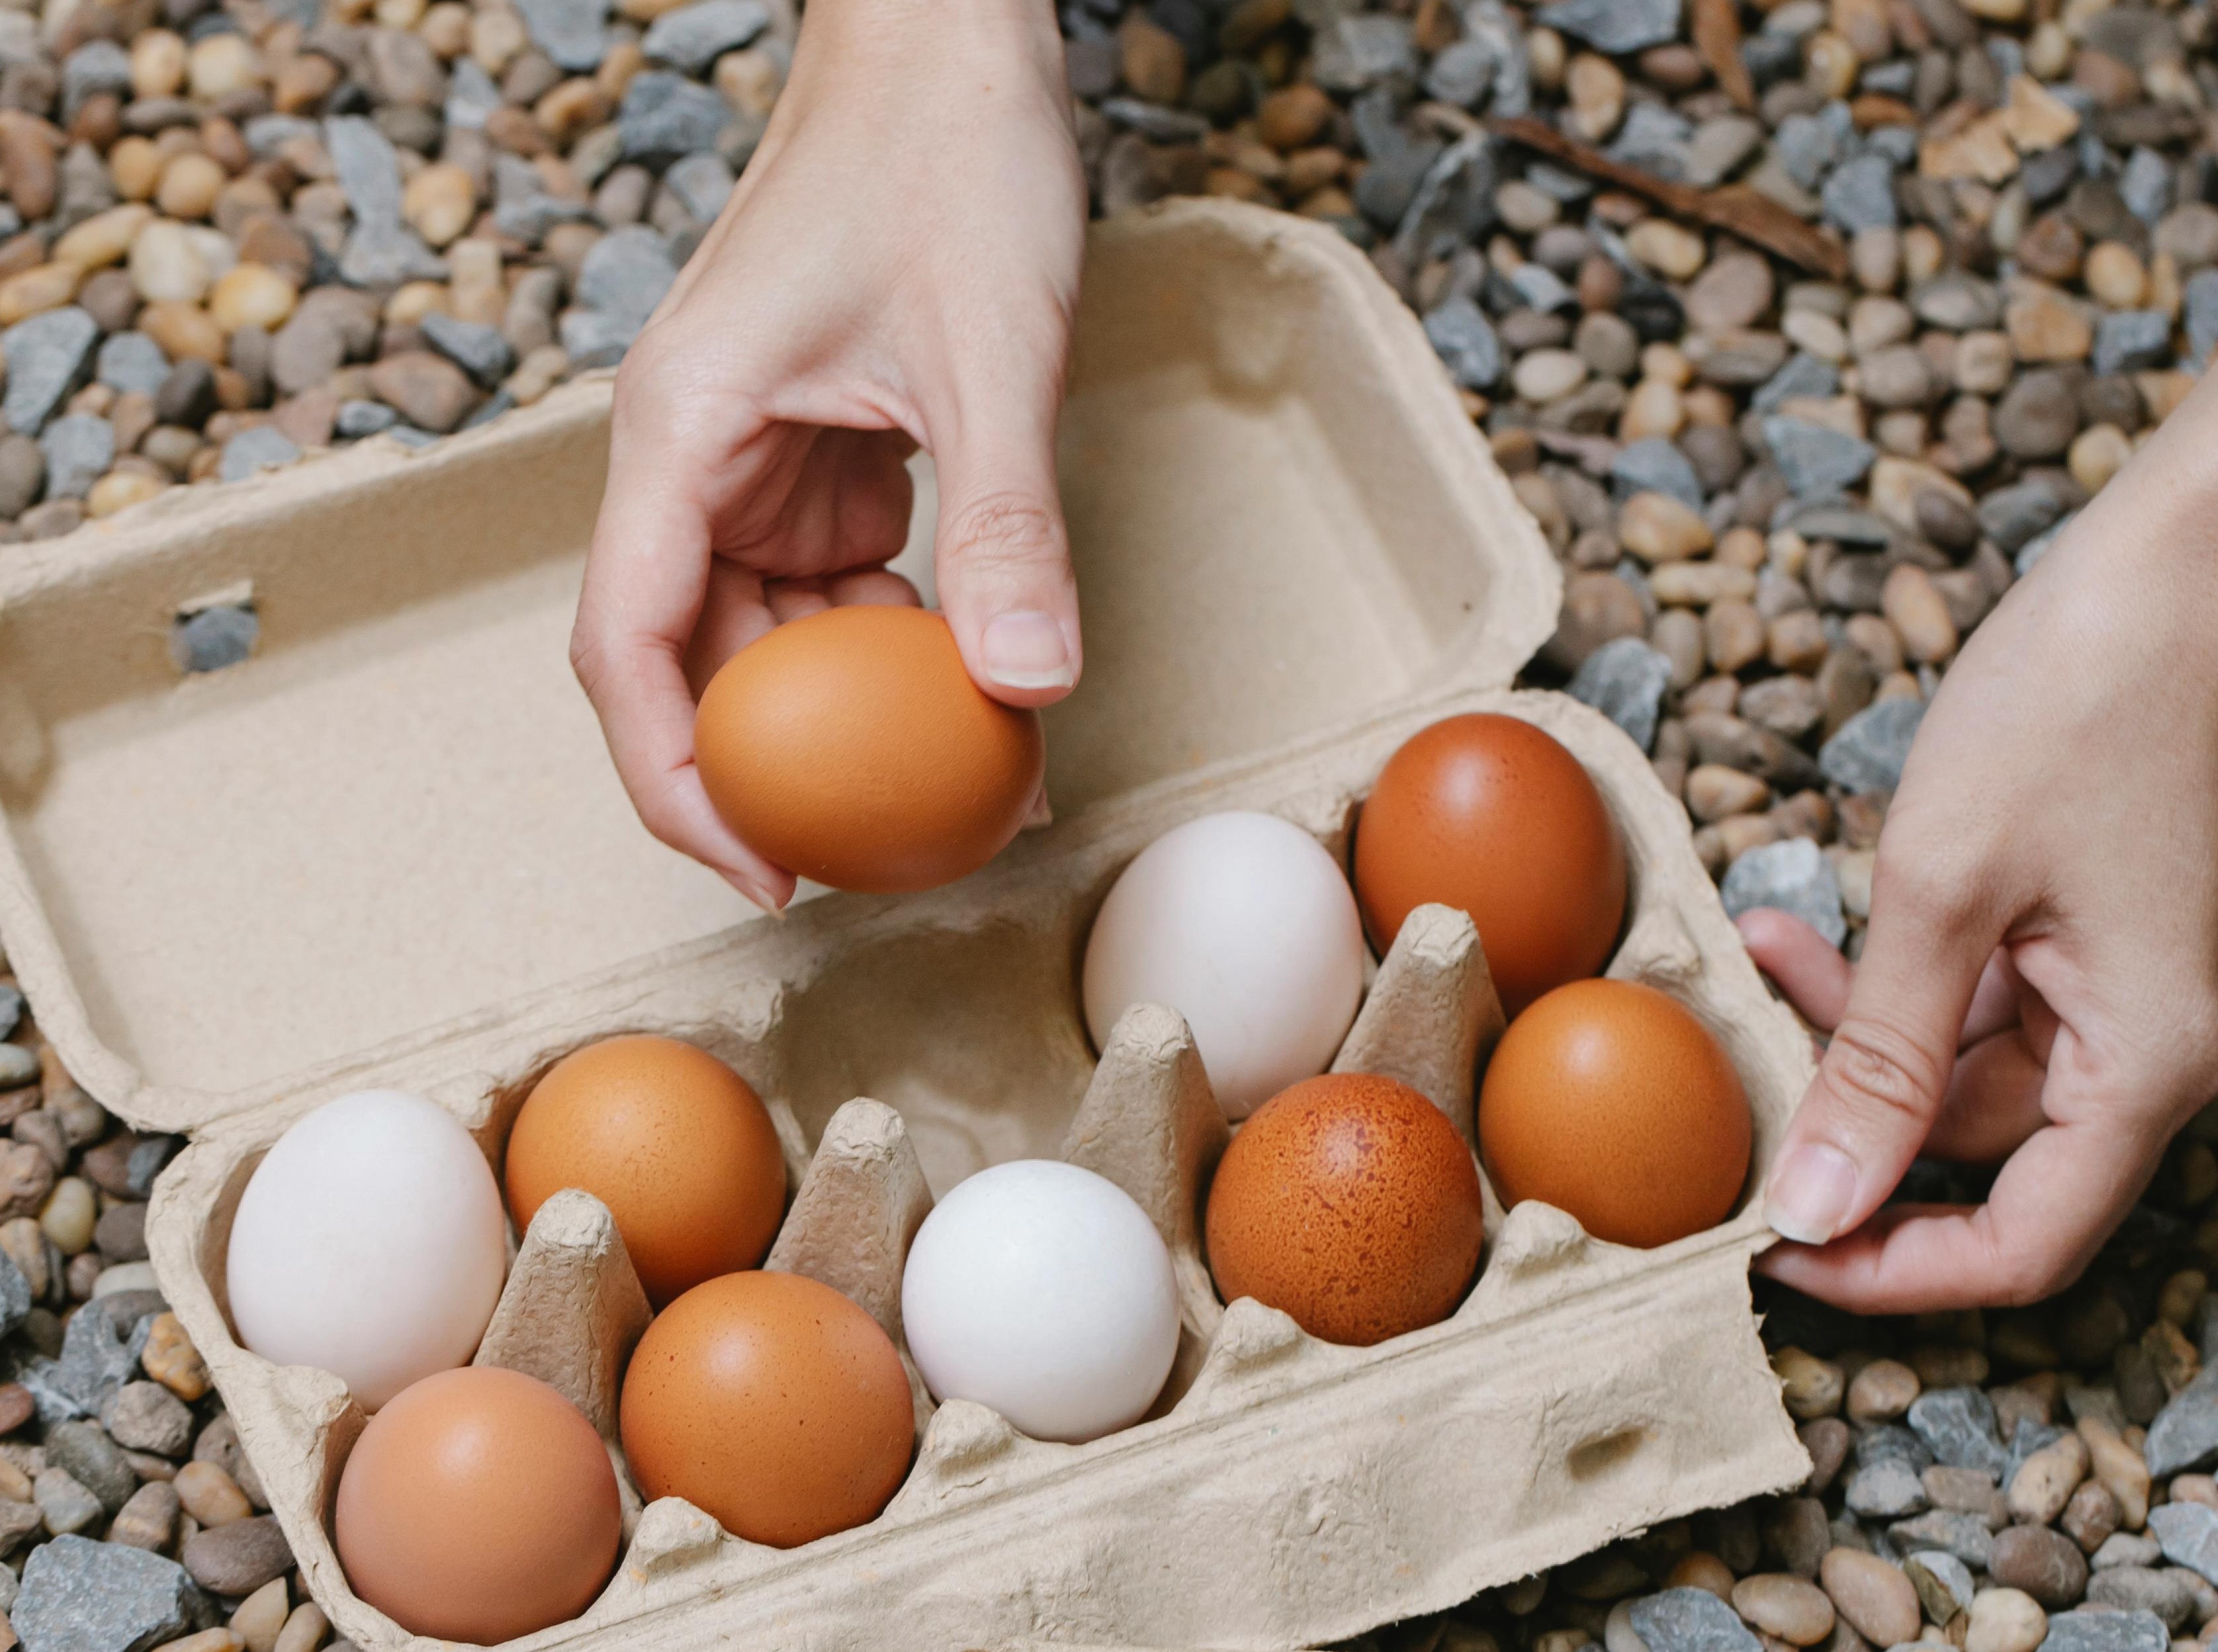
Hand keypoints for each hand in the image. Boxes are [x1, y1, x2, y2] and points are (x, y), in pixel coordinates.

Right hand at [569, 0, 1086, 910]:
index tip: (759, 867)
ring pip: (760, 629)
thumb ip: (1003, 523)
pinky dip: (883, 642)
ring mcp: (747, 459)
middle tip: (871, 852)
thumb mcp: (990, 354)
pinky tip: (962, 671)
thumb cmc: (945, 161)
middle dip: (768, 764)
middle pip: (684, 655)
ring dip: (839, 707)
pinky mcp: (809, 455)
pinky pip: (822, 584)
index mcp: (681, 431)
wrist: (947, 49)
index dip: (674, 778)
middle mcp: (689, 456)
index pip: (627, 643)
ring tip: (944, 773)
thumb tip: (1026, 690)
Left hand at [1749, 370, 2217, 1311]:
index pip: (2022, 1242)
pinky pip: (1970, 994)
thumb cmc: (2089, 695)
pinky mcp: (2082, 927)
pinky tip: (1802, 922)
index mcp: (2150, 1061)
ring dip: (1846, 1030)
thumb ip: (1879, 1053)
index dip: (1892, 1270)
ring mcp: (2116, 984)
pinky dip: (1883, 973)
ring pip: (1958, 1067)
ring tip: (1759, 957)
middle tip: (1733, 1082)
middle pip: (1977, 1152)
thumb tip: (1817, 1207)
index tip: (1772, 1251)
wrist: (2184, 559)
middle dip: (1843, 1116)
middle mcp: (2145, 1042)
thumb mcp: (1949, 881)